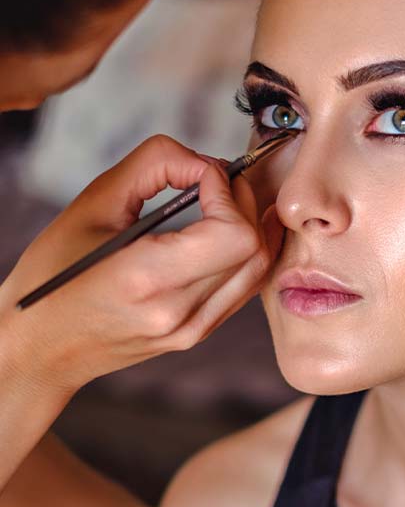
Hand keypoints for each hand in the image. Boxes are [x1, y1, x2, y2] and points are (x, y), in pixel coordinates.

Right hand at [0, 134, 283, 397]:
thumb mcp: (92, 205)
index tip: (202, 175)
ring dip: (251, 226)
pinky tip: (223, 231)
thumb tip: (203, 159)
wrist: (43, 346)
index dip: (227, 194)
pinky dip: (244, 253)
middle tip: (215, 182)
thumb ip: (152, 166)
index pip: (234, 235)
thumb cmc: (56, 275)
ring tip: (222, 202)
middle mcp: (177, 312)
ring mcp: (191, 330)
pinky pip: (243, 288)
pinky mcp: (196, 335)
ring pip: (258, 270)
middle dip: (243, 202)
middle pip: (254, 249)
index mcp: (146, 279)